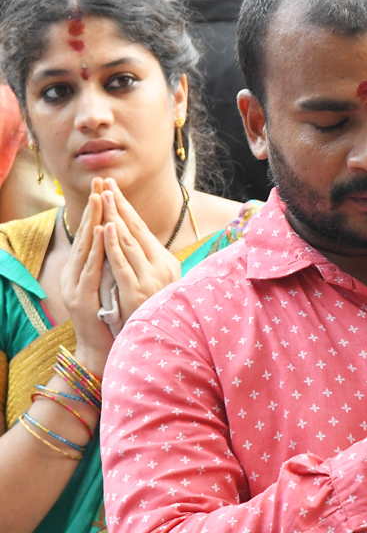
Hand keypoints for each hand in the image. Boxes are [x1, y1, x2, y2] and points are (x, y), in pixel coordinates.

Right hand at [60, 178, 112, 375]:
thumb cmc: (108, 319)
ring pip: (87, 247)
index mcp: (84, 270)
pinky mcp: (81, 299)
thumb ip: (113, 266)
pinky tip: (99, 232)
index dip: (99, 210)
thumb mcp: (112, 287)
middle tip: (101, 181)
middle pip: (87, 234)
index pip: (93, 234)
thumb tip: (124, 244)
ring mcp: (76, 286)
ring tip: (100, 197)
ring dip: (93, 220)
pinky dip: (95, 249)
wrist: (97, 352)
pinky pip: (90, 269)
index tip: (106, 186)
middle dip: (95, 207)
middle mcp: (77, 274)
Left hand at [101, 178, 180, 322]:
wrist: (160, 342)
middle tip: (106, 184)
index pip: (142, 230)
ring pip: (129, 242)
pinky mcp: (137, 292)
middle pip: (136, 230)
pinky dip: (113, 244)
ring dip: (115, 217)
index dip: (126, 208)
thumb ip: (146, 262)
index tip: (112, 190)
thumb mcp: (155, 283)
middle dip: (119, 205)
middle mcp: (162, 267)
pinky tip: (105, 227)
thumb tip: (131, 239)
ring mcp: (150, 279)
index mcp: (166, 263)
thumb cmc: (153, 312)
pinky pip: (122, 263)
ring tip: (104, 197)